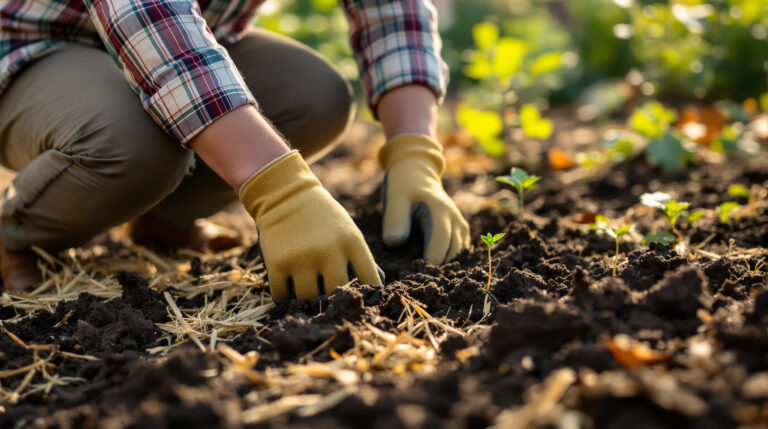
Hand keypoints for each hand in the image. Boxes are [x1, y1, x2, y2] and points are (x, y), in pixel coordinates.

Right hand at [240, 151, 383, 301]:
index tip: (358, 297)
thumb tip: (375, 289)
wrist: (285, 195)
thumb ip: (359, 258)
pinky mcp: (276, 262)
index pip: (369, 280)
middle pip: (335, 292)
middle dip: (331, 297)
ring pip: (307, 297)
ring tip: (305, 288)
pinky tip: (287, 286)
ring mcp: (301, 257)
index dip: (366, 293)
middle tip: (325, 295)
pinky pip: (281, 295)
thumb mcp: (348, 230)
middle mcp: (328, 250)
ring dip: (306, 297)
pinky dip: (283, 296)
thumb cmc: (323, 218)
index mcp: (352, 242)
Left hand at [378, 134, 469, 263]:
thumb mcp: (395, 199)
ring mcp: (459, 221)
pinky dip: (451, 258)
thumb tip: (395, 242)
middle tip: (422, 280)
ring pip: (460, 250)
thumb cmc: (404, 185)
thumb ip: (395, 220)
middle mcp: (454, 216)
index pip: (441, 238)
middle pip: (454, 248)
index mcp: (439, 209)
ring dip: (447, 263)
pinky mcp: (458, 226)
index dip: (434, 257)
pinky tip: (436, 266)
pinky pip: (461, 247)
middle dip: (440, 265)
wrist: (417, 170)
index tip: (421, 271)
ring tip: (428, 276)